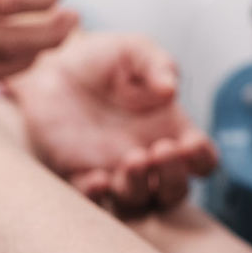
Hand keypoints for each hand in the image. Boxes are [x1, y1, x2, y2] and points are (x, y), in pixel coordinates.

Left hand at [5, 31, 217, 211]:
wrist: (49, 68)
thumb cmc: (101, 61)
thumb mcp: (133, 51)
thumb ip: (157, 62)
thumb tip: (171, 88)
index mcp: (172, 134)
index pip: (201, 162)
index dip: (202, 159)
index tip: (190, 143)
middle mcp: (149, 161)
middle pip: (175, 190)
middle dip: (173, 176)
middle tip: (161, 150)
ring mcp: (116, 173)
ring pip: (138, 200)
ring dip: (140, 186)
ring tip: (133, 159)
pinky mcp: (80, 176)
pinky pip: (93, 202)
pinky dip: (97, 197)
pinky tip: (97, 179)